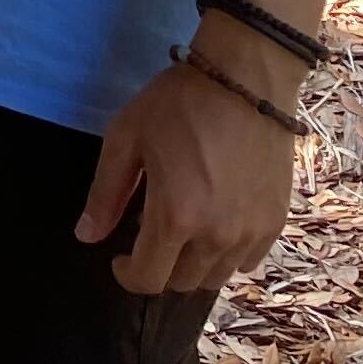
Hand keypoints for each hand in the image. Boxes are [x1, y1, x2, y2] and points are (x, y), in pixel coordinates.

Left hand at [77, 41, 303, 292]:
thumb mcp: (126, 138)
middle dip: (158, 267)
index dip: (127, 275)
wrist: (245, 80)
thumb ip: (105, 194)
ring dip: (193, 264)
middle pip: (182, 283)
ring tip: (184, 230)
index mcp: (174, 217)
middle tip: (150, 234)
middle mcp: (216, 236)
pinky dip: (227, 254)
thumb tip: (86, 237)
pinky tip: (217, 224)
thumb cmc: (177, 104)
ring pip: (215, 277)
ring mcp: (250, 232)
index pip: (148, 279)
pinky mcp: (276, 221)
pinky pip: (248, 261)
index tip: (119, 257)